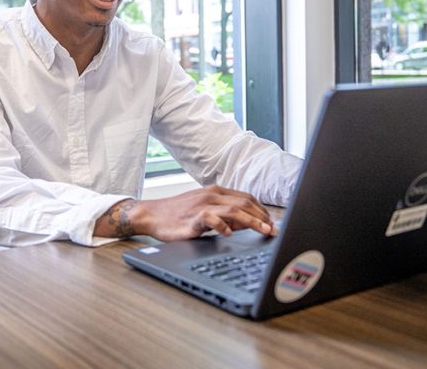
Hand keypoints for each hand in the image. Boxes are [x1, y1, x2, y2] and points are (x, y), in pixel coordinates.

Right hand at [94, 186, 276, 240]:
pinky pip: (211, 218)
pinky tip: (229, 233)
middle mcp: (211, 195)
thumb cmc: (178, 215)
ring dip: (252, 221)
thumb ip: (225, 216)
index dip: (263, 210)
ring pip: (234, 209)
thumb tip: (247, 225)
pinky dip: (223, 225)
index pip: (247, 198)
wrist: (152, 215)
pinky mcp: (192, 217)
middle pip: (245, 203)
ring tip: (263, 231)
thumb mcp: (205, 212)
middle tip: (274, 230)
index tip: (273, 223)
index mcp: (216, 192)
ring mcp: (202, 204)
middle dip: (263, 217)